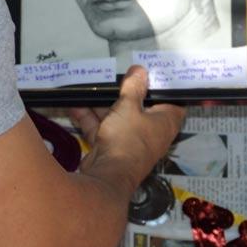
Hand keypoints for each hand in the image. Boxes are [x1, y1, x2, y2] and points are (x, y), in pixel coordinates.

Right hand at [70, 66, 184, 193]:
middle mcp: (149, 131)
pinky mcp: (110, 145)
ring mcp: (128, 138)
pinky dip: (89, 116)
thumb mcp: (130, 107)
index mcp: (164, 121)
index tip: (152, 73)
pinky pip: (101, 126)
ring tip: (90, 85)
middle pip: (140, 106)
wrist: (106, 175)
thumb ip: (133, 87)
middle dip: (125, 92)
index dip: (163, 87)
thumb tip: (141, 71)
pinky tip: (75, 103)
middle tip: (115, 75)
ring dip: (102, 103)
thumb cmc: (127, 140)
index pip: (171, 101)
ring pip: (116, 115)